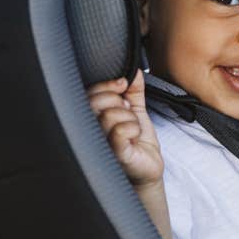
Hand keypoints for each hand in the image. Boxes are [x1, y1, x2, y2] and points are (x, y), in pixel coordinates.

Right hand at [87, 70, 162, 187]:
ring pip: (110, 115)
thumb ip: (134, 91)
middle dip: (119, 101)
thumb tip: (136, 71)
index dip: (108, 84)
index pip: (90, 92)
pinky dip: (133, 128)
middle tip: (128, 112)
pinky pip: (120, 131)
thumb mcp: (137, 111)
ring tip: (132, 129)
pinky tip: (134, 137)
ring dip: (129, 117)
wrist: (148, 168)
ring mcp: (99, 143)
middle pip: (96, 101)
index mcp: (93, 117)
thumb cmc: (137, 142)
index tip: (123, 85)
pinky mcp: (113, 154)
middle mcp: (90, 129)